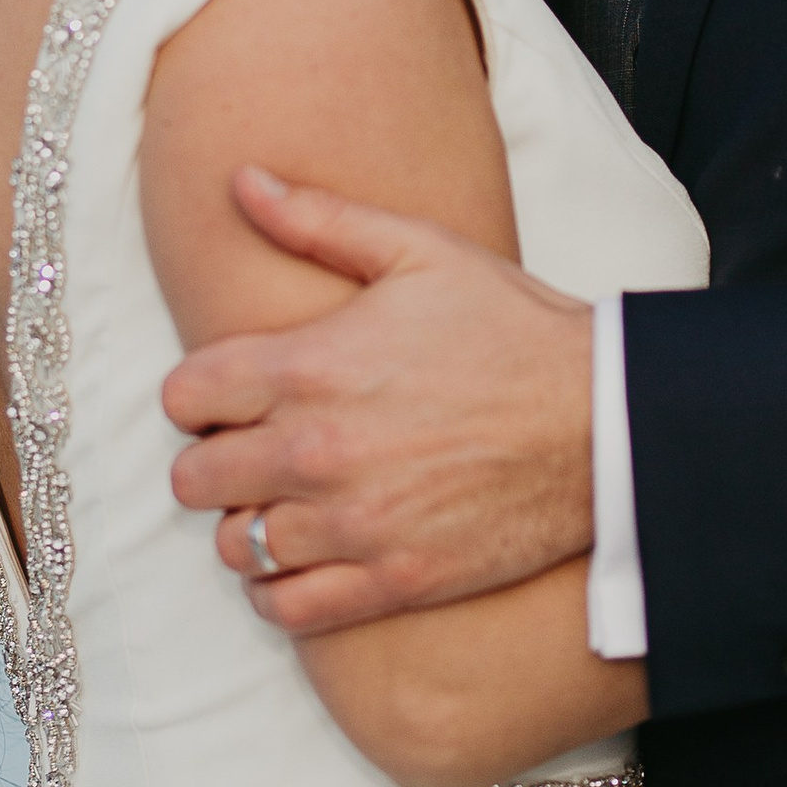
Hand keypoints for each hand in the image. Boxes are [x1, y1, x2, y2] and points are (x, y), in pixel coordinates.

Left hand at [159, 170, 595, 635]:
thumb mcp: (419, 250)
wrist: (603, 420)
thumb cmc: (513, 327)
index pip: (183, 397)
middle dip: (214, 459)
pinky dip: (279, 590)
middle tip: (253, 448)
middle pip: (193, 480)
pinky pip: (287, 608)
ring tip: (283, 502)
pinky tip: (301, 560)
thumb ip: (319, 219)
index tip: (230, 394)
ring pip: (234, 546)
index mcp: (310, 368)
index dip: (199, 394)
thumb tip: (241, 179)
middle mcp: (316, 452)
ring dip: (246, 524)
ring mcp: (352, 523)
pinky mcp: (390, 579)